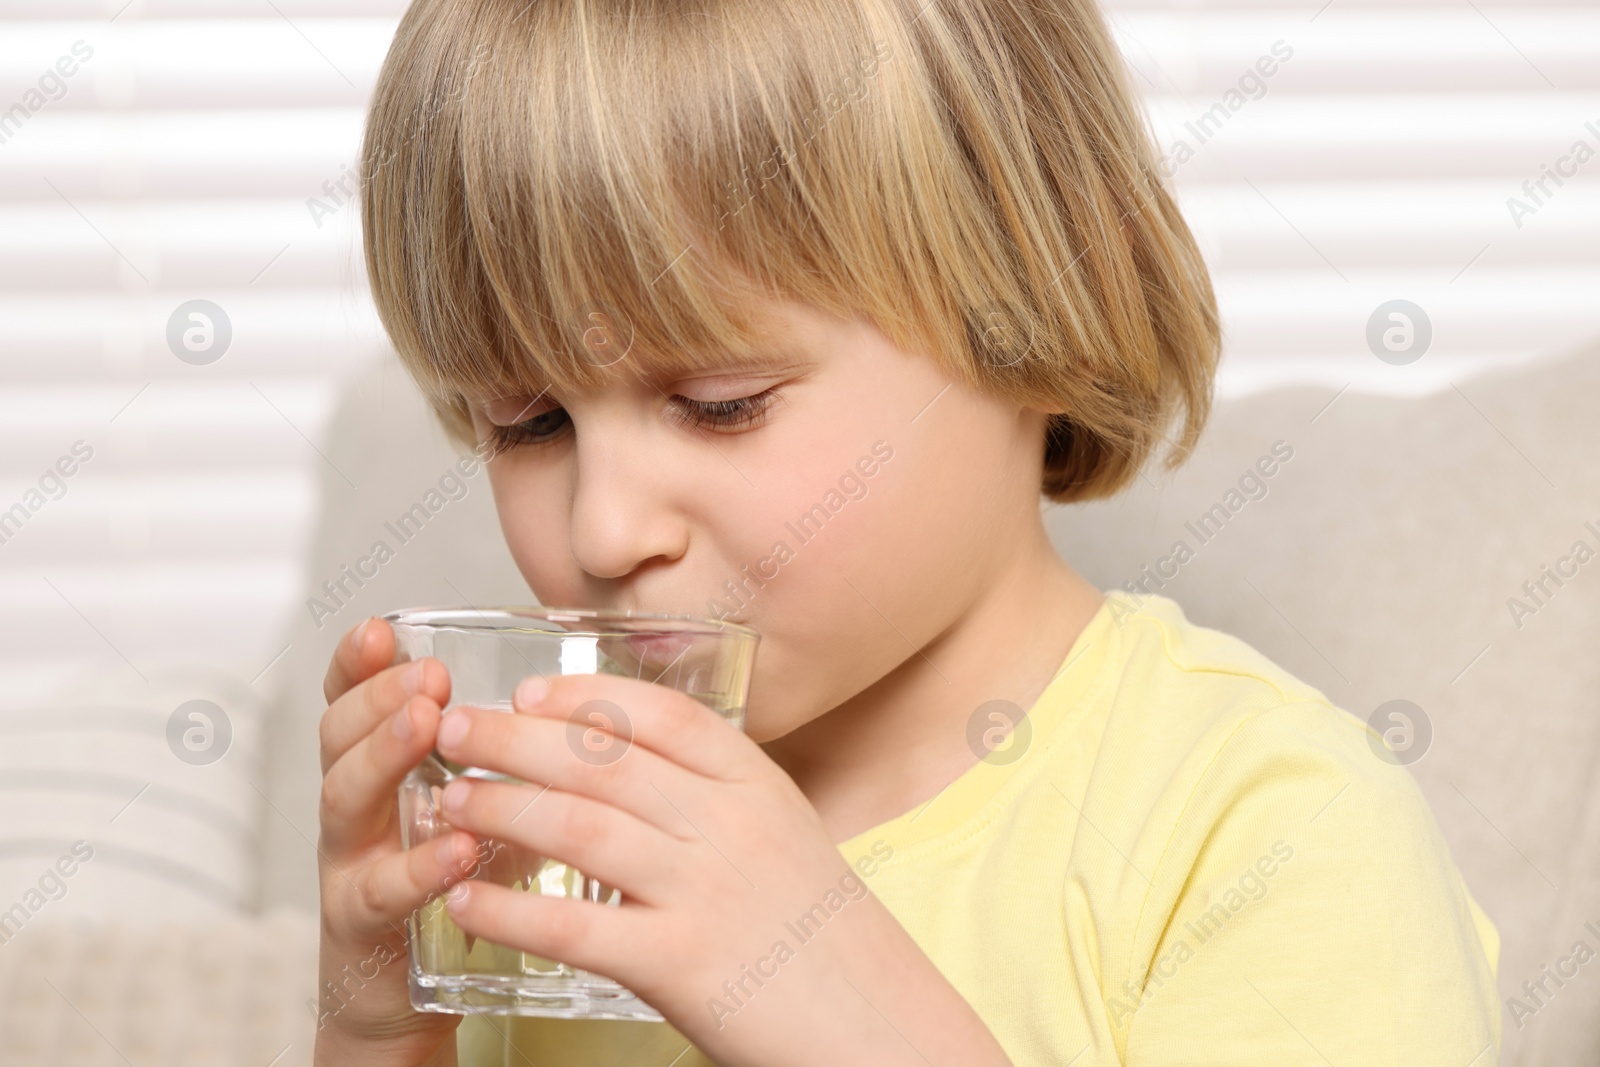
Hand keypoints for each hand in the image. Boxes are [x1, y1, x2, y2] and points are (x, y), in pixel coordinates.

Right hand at [312, 617, 476, 1066]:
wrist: (407, 992)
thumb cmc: (457, 880)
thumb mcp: (478, 800)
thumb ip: (505, 751)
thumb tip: (583, 691)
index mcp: (382, 766)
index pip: (356, 699)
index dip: (361, 663)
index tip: (383, 629)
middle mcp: (358, 806)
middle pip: (341, 736)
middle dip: (380, 696)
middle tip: (425, 672)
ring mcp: (351, 865)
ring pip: (346, 800)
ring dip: (384, 756)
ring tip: (425, 727)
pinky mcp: (363, 928)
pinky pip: (380, 893)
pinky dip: (416, 868)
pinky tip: (452, 847)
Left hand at [432, 673, 1013, 1066]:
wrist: (885, 1027)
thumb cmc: (825, 939)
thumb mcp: (787, 840)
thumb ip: (719, 803)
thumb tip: (629, 774)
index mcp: (758, 787)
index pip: (660, 715)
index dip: (584, 697)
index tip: (527, 691)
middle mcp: (731, 825)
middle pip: (603, 760)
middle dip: (516, 737)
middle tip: (455, 727)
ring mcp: (707, 891)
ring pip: (580, 827)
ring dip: (502, 807)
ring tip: (448, 799)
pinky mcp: (684, 965)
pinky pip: (575, 928)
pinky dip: (511, 910)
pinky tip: (467, 898)